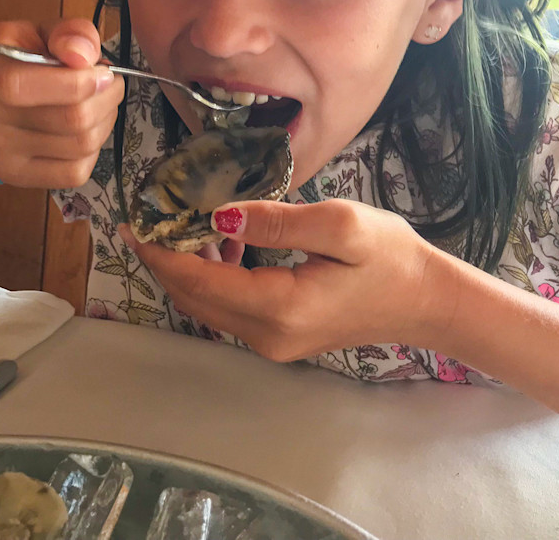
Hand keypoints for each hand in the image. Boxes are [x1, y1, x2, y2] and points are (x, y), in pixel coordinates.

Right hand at [0, 18, 124, 188]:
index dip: (77, 81)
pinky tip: (86, 131)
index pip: (24, 86)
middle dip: (106, 98)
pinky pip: (74, 173)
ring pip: (80, 146)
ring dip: (105, 121)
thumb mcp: (40, 31)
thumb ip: (68, 33)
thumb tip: (84, 56)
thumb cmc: (20, 56)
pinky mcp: (16, 175)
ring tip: (100, 103)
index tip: (103, 72)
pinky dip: (93, 151)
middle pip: (69, 119)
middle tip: (110, 84)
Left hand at [122, 199, 456, 361]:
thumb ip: (276, 220)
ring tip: (174, 222)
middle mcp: (267, 335)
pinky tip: (217, 244)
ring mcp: (272, 342)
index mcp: (280, 308)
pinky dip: (211, 277)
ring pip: (207, 304)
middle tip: (143, 216)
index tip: (133, 221)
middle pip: (194, 297)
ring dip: (186, 266)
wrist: (425, 300)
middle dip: (163, 257)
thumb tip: (220, 218)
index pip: (199, 282)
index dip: (160, 251)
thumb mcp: (340, 224)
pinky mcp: (278, 336)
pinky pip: (228, 307)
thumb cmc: (391, 257)